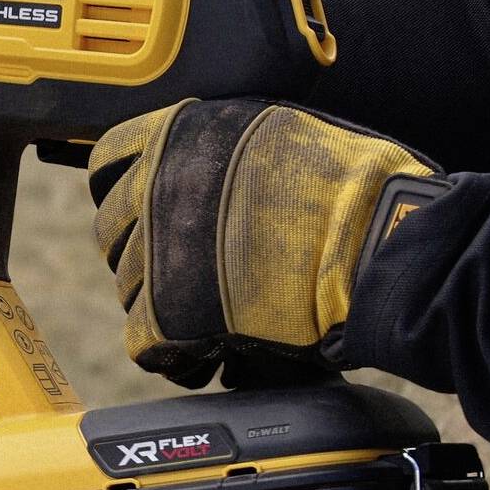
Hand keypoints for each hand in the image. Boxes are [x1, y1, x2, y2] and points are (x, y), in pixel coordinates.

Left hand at [87, 97, 438, 386]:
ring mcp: (158, 249)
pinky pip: (145, 342)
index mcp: (180, 133)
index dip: (123, 192)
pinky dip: (173, 356)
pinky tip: (204, 358)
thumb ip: (222, 148)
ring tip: (213, 314)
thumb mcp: (276, 132)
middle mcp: (156, 186)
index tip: (142, 213)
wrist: (381, 243)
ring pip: (130, 288)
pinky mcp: (170, 310)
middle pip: (113, 231)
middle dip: (145, 251)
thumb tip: (199, 170)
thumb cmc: (356, 188)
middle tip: (192, 269)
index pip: (107, 163)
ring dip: (163, 303)